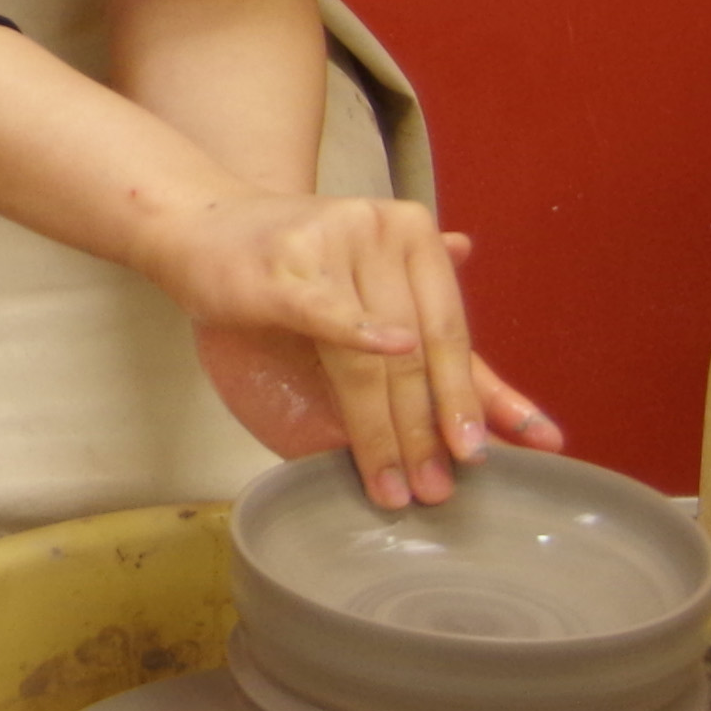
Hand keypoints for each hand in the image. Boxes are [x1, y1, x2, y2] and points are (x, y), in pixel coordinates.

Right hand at [145, 208, 562, 506]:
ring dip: (386, 428)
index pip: (453, 331)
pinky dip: (362, 335)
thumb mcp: (368, 299)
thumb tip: (514, 414)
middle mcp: (382, 232)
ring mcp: (334, 244)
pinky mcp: (284, 267)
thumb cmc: (284, 265)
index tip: (483, 455)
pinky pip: (331, 312)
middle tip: (436, 488)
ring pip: (374, 357)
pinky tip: (389, 354)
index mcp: (412, 236)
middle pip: (418, 352)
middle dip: (426, 430)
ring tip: (396, 482)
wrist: (196, 222)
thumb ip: (435, 344)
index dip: (473, 398)